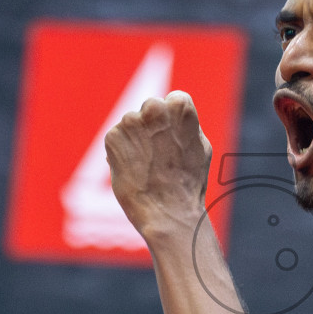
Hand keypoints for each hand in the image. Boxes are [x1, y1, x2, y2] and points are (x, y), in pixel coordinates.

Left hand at [105, 91, 212, 241]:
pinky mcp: (112, 137)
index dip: (173, 123)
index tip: (174, 141)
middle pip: (150, 108)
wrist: (168, 212)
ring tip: (147, 166)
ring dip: (136, 140)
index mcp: (180, 105)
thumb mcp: (200, 146)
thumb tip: (174, 114)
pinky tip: (134, 170)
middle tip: (159, 154)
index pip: (173, 101)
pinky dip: (122, 152)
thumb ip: (186, 125)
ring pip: (131, 124)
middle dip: (152, 126)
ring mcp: (130, 121)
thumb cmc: (189, 183)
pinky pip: (117, 139)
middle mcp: (154, 107)